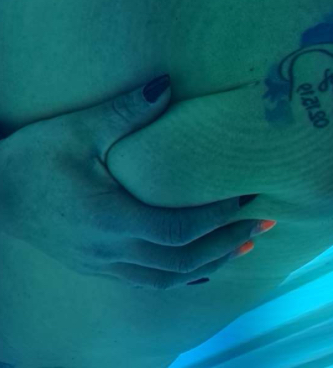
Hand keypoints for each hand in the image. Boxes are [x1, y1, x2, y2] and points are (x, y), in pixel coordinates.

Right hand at [0, 77, 263, 289]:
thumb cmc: (32, 160)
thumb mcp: (76, 129)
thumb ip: (125, 111)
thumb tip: (166, 85)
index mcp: (110, 220)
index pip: (179, 229)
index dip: (217, 218)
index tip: (247, 199)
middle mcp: (111, 251)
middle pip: (183, 261)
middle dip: (227, 242)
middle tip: (265, 225)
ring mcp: (104, 264)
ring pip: (169, 278)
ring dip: (210, 264)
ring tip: (244, 247)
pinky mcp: (97, 267)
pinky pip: (149, 282)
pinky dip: (182, 277)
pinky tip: (201, 270)